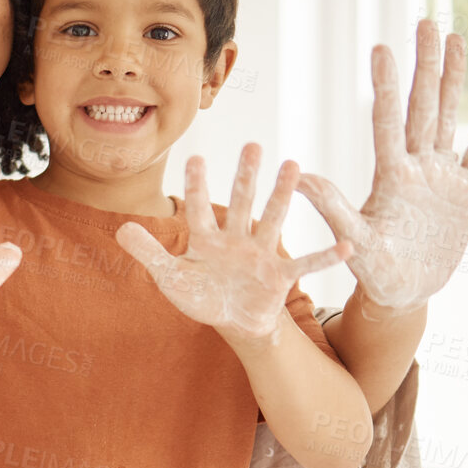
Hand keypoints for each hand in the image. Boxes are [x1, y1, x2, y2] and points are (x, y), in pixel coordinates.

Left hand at [115, 148, 350, 348]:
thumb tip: (120, 228)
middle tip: (253, 144)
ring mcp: (260, 255)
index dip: (197, 185)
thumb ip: (148, 253)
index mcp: (207, 239)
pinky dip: (326, 257)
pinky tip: (347, 245)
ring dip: (282, 195)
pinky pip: (305, 265)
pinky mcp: (280, 277)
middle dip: (246, 175)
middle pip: (241, 203)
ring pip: (272, 219)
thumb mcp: (170, 278)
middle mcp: (236, 239)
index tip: (196, 157)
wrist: (234, 323)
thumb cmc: (202, 297)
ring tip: (293, 165)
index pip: (198, 208)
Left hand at [297, 18, 467, 314]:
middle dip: (425, 66)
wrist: (406, 292)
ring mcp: (442, 175)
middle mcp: (416, 166)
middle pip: (421, 106)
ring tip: (454, 38)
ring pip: (449, 116)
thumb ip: (334, 209)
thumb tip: (300, 178)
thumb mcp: (356, 242)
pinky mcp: (467, 190)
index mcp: (390, 176)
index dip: (386, 87)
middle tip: (425, 22)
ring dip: (452, 79)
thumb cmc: (375, 272)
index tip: (382, 49)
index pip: (387, 121)